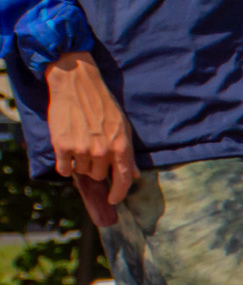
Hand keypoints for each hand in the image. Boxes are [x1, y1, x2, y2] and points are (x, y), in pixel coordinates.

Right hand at [43, 52, 137, 227]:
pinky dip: (64, 164)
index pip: (124, 180)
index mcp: (121, 147)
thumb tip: (136, 175)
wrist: (76, 84)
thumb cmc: (102, 105)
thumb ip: (127, 153)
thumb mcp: (123, 127)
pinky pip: (63, 169)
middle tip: (90, 149)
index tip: (113, 200)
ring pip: (81, 172)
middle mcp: (103, 151)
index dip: (119, 193)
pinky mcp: (63, 146)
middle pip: (98, 176)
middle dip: (94, 167)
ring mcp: (82, 149)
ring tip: (78, 142)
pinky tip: (65, 150)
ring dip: (78, 163)